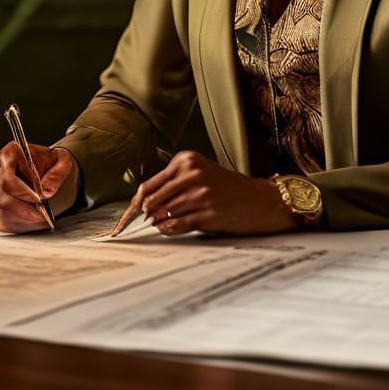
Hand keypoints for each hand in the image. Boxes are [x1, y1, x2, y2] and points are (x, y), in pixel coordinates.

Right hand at [0, 142, 73, 233]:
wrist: (52, 174)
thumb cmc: (53, 164)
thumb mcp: (64, 162)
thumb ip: (57, 174)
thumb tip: (46, 189)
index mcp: (12, 155)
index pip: (7, 177)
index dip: (21, 191)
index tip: (38, 198)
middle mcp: (0, 174)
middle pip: (0, 196)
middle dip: (22, 208)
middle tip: (42, 212)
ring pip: (1, 210)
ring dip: (22, 216)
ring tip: (42, 216)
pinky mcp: (0, 210)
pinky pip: (4, 221)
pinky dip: (21, 223)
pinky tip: (35, 219)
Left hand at [132, 150, 297, 235]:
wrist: (259, 200)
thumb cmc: (228, 188)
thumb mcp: (201, 173)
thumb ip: (174, 181)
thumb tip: (143, 202)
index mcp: (188, 160)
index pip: (150, 183)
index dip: (136, 202)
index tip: (128, 213)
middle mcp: (193, 174)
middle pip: (153, 199)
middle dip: (145, 214)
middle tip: (143, 221)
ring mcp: (200, 194)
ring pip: (164, 213)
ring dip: (158, 222)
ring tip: (159, 224)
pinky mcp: (208, 213)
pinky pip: (177, 225)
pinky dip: (168, 229)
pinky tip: (169, 228)